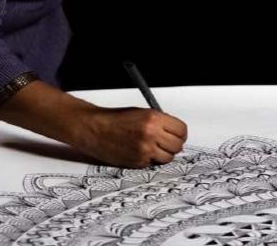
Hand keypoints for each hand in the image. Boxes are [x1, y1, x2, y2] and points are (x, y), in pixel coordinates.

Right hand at [71, 106, 188, 168]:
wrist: (94, 129)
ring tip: (153, 147)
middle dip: (174, 144)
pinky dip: (151, 159)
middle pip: (177, 146)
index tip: (178, 133)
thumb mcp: (141, 113)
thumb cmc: (115, 119)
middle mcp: (151, 135)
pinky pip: (154, 163)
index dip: (180, 132)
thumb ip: (160, 121)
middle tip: (168, 141)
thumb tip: (174, 132)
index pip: (181, 130)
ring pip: (168, 158)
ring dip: (164, 153)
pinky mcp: (138, 162)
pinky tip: (141, 151)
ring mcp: (145, 150)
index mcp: (153, 119)